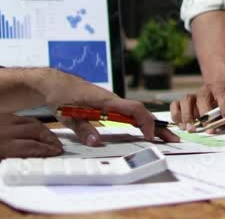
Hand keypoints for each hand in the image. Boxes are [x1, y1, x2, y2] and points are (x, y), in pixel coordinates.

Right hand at [0, 111, 63, 166]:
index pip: (25, 120)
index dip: (39, 127)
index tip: (46, 133)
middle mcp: (4, 122)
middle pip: (35, 125)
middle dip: (49, 134)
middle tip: (58, 143)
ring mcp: (3, 134)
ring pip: (36, 134)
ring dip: (49, 142)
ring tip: (58, 149)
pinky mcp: (1, 146)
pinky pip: (28, 147)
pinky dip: (41, 150)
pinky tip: (49, 154)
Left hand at [39, 69, 178, 143]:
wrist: (53, 83)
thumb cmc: (61, 94)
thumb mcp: (68, 114)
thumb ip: (83, 128)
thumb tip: (96, 141)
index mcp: (106, 100)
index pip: (134, 109)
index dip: (145, 122)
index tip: (150, 136)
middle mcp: (112, 100)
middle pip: (140, 112)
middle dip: (157, 126)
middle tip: (172, 138)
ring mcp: (110, 102)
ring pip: (136, 113)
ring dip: (150, 124)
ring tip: (164, 136)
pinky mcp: (106, 105)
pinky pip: (128, 113)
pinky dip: (139, 122)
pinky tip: (144, 130)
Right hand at [169, 81, 224, 132]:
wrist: (222, 92)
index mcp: (223, 88)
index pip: (223, 94)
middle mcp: (207, 90)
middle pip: (203, 97)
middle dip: (205, 114)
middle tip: (209, 129)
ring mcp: (194, 95)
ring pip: (186, 100)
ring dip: (188, 115)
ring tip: (191, 129)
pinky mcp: (184, 102)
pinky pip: (175, 105)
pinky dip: (176, 115)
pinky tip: (181, 125)